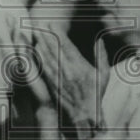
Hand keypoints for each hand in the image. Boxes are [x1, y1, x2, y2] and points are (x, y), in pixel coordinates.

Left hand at [33, 22, 109, 139]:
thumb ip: (101, 56)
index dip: (58, 34)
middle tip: (39, 24)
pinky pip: (44, 69)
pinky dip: (39, 58)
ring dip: (41, 44)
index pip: (67, 46)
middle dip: (46, 35)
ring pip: (47, 57)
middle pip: (54, 49)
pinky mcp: (52, 85)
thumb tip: (100, 40)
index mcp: (80, 66)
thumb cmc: (96, 94)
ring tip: (35, 33)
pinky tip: (35, 50)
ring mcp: (59, 79)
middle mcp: (68, 71)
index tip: (52, 24)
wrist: (86, 115)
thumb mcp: (104, 74)